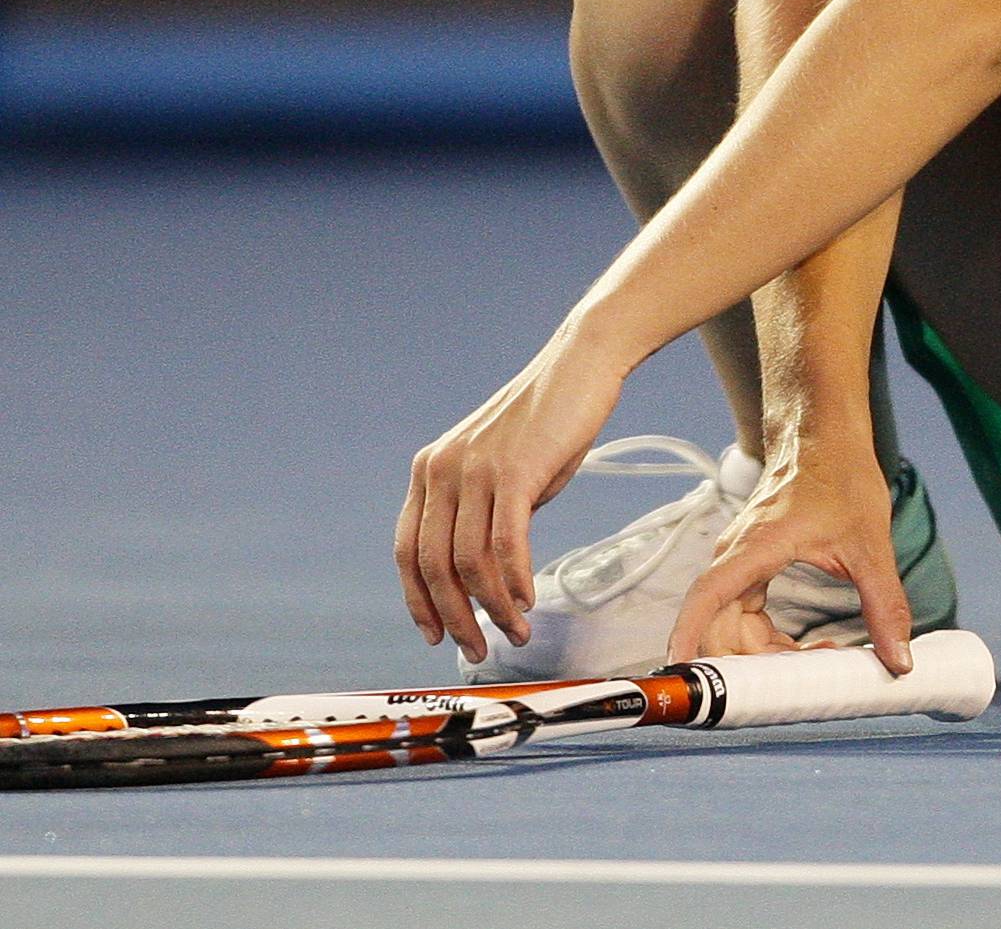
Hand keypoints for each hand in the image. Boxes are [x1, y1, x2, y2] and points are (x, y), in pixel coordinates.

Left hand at [394, 324, 626, 664]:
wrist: (579, 366)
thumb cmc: (547, 419)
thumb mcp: (500, 468)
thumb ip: (482, 513)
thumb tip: (483, 576)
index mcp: (430, 469)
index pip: (407, 551)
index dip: (418, 600)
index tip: (435, 634)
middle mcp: (442, 468)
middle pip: (434, 566)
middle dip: (455, 618)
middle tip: (480, 647)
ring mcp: (475, 469)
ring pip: (469, 562)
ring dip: (492, 608)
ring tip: (516, 630)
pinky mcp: (512, 471)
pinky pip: (505, 544)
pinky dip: (514, 582)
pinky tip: (527, 599)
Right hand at [667, 438, 912, 674]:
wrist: (827, 435)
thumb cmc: (841, 475)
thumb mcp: (869, 544)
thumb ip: (883, 605)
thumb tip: (899, 660)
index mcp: (756, 546)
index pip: (707, 597)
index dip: (688, 638)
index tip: (683, 678)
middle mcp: (737, 554)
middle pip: (719, 625)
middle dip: (748, 667)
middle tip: (793, 693)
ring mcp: (742, 558)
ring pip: (733, 623)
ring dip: (763, 656)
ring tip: (814, 666)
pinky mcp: (752, 562)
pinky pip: (746, 612)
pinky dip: (767, 639)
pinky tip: (804, 648)